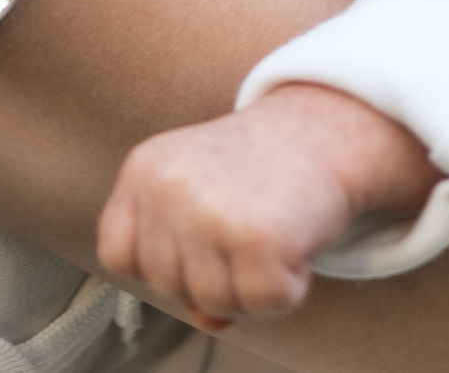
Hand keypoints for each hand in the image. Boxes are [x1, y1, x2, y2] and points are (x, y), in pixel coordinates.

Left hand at [96, 83, 440, 330]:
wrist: (329, 129)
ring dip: (251, 286)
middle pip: (168, 286)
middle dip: (213, 275)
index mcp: (145, 170)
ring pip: (213, 302)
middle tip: (248, 230)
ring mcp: (209, 212)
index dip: (161, 264)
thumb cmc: (263, 172)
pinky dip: (288, 289)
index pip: (118, 255)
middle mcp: (168, 187)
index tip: (200, 239)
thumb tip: (210, 320)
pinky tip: (296, 243)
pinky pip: (262, 303)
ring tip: (272, 234)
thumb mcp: (207, 202)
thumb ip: (189, 263)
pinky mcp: (257, 237)